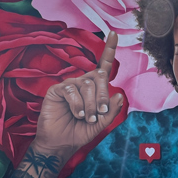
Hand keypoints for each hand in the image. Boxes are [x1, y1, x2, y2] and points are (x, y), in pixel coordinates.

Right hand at [32, 31, 123, 161]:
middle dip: (103, 96)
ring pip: (87, 85)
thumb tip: (120, 94)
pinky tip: (78, 114)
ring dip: (91, 105)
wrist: (61, 143)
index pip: (103, 66)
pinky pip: (72, 90)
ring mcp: (70, 85)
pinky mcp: (57, 90)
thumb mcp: (101, 124)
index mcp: (95, 88)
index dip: (109, 49)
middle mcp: (83, 83)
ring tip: (87, 118)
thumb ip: (111, 110)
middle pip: (99, 77)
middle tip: (100, 113)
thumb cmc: (80, 132)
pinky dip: (78, 104)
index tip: (114, 33)